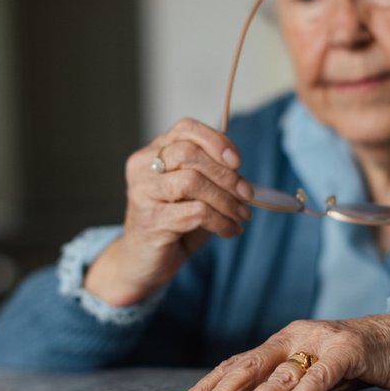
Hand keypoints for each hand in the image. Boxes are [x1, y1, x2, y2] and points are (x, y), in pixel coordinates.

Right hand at [85, 118, 252, 305]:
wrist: (143, 261)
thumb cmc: (172, 223)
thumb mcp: (192, 192)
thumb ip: (209, 174)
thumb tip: (240, 171)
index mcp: (152, 153)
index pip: (185, 129)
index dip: (216, 141)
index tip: (238, 162)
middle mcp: (142, 167)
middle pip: (190, 154)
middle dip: (226, 175)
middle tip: (247, 195)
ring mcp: (142, 193)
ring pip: (192, 181)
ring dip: (226, 200)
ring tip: (241, 215)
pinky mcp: (150, 220)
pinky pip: (195, 213)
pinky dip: (220, 221)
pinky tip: (229, 230)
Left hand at [173, 312, 389, 390]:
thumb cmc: (354, 361)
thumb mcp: (312, 372)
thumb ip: (284, 385)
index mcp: (282, 341)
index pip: (237, 363)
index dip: (209, 384)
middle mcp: (296, 337)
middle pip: (248, 366)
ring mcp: (320, 342)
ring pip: (279, 374)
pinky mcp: (347, 352)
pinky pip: (318, 379)